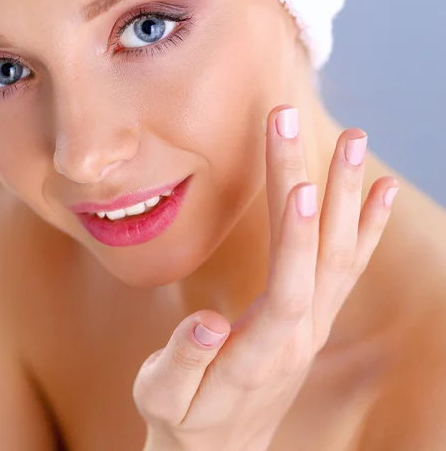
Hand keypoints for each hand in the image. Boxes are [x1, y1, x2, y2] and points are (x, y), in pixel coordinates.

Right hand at [133, 105, 398, 450]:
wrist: (221, 446)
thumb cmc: (184, 419)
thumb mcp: (163, 398)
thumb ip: (182, 363)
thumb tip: (203, 324)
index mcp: (260, 354)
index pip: (287, 289)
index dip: (295, 241)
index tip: (299, 185)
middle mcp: (300, 334)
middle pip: (316, 254)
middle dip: (310, 184)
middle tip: (294, 122)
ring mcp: (313, 322)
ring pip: (339, 252)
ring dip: (346, 194)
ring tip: (353, 138)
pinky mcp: (314, 315)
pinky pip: (347, 266)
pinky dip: (366, 226)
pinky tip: (376, 190)